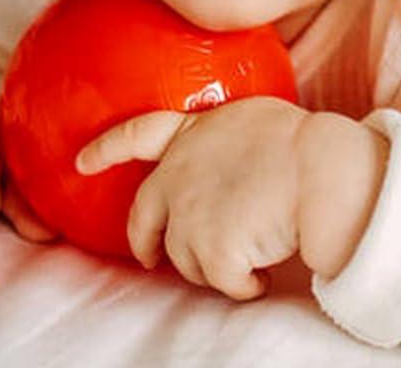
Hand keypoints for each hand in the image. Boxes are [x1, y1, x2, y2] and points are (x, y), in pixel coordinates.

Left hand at [75, 95, 312, 301]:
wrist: (318, 170)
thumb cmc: (299, 141)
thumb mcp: (249, 117)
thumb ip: (221, 136)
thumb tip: (225, 157)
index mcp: (191, 133)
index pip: (137, 134)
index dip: (108, 148)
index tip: (82, 162)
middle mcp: (177, 174)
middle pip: (144, 218)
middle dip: (144, 243)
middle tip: (151, 258)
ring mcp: (188, 214)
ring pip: (187, 259)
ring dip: (216, 262)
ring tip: (255, 247)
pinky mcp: (208, 250)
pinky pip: (222, 283)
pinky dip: (243, 283)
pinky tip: (265, 268)